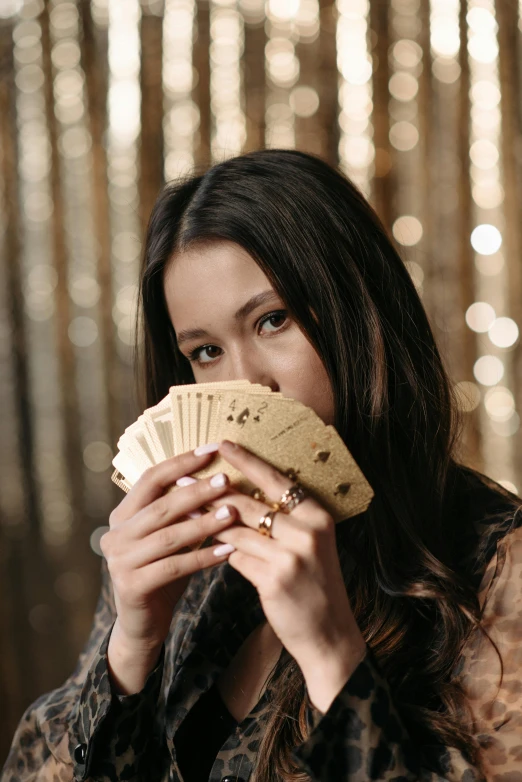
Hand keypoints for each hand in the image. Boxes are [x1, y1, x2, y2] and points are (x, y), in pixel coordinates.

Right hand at [100, 446, 236, 692]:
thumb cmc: (162, 572)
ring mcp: (120, 561)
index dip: (181, 463)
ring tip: (232, 512)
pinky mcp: (131, 586)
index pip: (150, 479)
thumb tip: (220, 479)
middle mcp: (115, 534)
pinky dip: (202, 557)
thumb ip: (183, 513)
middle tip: (226, 480)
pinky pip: (174, 566)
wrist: (142, 624)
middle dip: (196, 491)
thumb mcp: (169, 538)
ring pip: (169, 536)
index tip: (211, 450)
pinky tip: (228, 550)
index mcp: (122, 515)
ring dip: (204, 523)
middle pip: (161, 505)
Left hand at [211, 440, 366, 710]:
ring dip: (206, 517)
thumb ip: (284, 521)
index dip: (247, 461)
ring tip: (181, 505)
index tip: (222, 444)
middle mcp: (308, 532)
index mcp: (318, 516)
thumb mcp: (310, 545)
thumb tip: (239, 495)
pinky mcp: (274, 580)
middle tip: (184, 477)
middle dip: (213, 490)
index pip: (276, 480)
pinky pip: (236, 557)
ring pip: (238, 529)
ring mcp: (292, 556)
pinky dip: (218, 549)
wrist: (330, 634)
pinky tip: (198, 542)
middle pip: (251, 503)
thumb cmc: (315, 585)